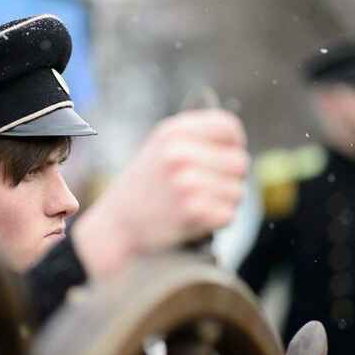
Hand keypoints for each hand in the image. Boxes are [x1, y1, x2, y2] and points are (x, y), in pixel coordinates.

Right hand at [73, 109, 248, 278]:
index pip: (229, 127)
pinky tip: (196, 220)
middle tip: (206, 189)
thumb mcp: (160, 148)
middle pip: (239, 162)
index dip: (233, 145)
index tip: (224, 158)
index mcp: (174, 132)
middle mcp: (180, 153)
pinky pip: (228, 215)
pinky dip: (217, 222)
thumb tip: (237, 142)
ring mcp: (187, 183)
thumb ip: (196, 139)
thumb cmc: (142, 189)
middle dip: (230, 179)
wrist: (115, 228)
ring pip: (238, 191)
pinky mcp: (193, 211)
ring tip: (197, 204)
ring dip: (224, 202)